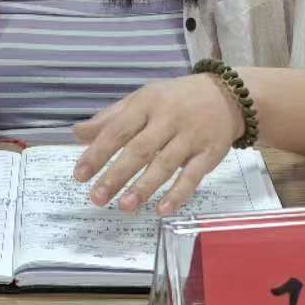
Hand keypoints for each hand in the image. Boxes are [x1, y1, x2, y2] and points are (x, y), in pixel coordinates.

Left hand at [72, 73, 244, 215]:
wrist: (227, 95)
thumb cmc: (175, 99)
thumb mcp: (142, 99)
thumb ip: (110, 118)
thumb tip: (77, 134)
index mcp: (146, 104)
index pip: (117, 130)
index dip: (97, 153)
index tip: (79, 176)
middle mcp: (168, 119)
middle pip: (139, 150)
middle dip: (116, 175)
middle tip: (97, 198)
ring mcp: (190, 137)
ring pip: (164, 165)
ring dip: (144, 187)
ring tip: (124, 207)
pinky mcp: (209, 153)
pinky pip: (193, 176)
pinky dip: (178, 194)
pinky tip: (162, 209)